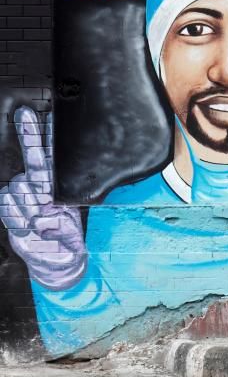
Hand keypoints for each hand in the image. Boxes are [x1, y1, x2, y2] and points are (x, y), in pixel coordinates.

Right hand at [0, 107, 86, 289]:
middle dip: (30, 135)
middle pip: (33, 159)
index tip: (45, 115)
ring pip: (17, 187)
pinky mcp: (9, 208)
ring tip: (39, 225)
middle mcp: (40, 188)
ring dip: (27, 207)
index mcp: (59, 189)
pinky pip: (6, 204)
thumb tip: (42, 220)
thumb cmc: (67, 242)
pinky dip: (15, 217)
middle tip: (25, 114)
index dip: (47, 137)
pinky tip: (26, 226)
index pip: (52, 160)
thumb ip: (60, 226)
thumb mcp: (73, 235)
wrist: (54, 261)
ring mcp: (24, 196)